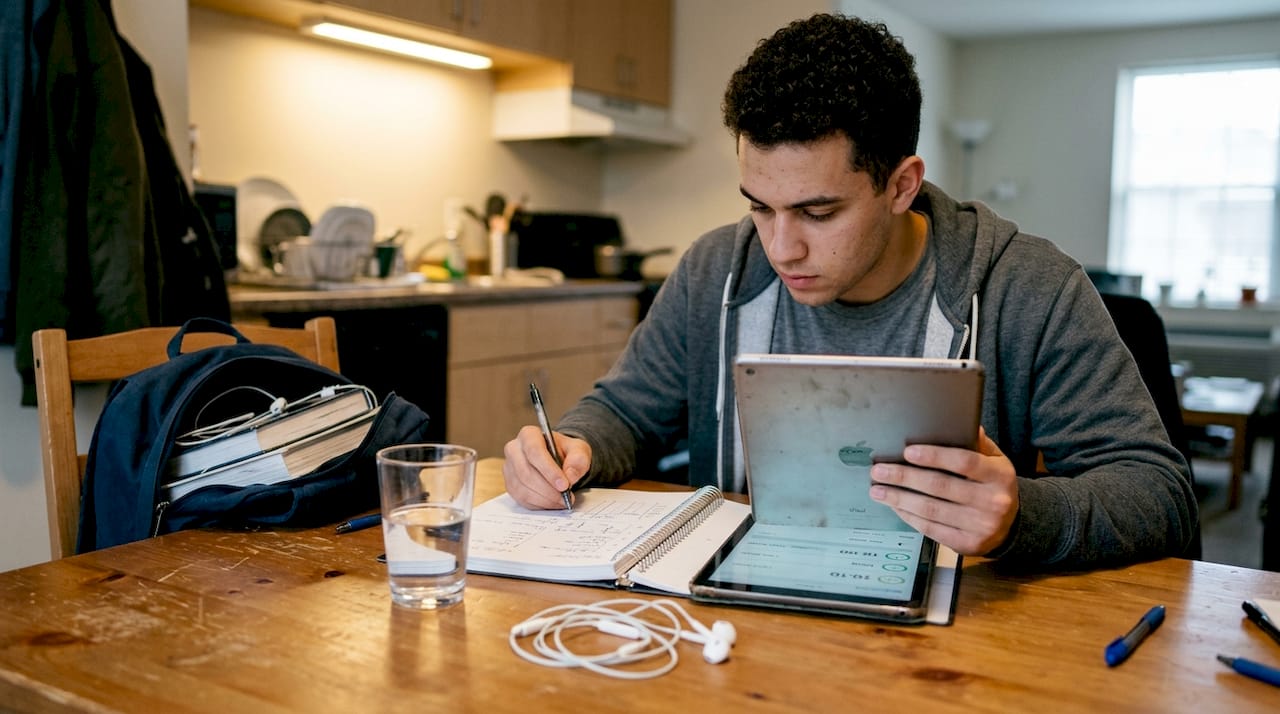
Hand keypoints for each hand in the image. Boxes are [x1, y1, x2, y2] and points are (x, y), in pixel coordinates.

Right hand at [502, 425, 592, 509]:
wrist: (557, 459)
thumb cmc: (565, 452)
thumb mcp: (579, 449)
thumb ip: (578, 459)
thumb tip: (570, 476)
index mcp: (529, 435)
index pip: (534, 451)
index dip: (549, 470)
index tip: (564, 485)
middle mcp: (514, 449)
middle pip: (526, 472)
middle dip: (548, 489)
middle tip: (566, 497)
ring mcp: (509, 468)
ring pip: (523, 488)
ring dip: (545, 499)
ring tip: (562, 501)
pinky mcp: (510, 485)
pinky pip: (521, 499)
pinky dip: (539, 504)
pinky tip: (552, 503)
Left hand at [868, 427, 1017, 555]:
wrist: (1010, 526)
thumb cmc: (993, 486)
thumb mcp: (995, 461)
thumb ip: (977, 443)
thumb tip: (956, 423)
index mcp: (1000, 475)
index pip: (964, 462)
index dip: (934, 456)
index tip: (907, 452)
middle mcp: (993, 502)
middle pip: (940, 486)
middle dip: (904, 477)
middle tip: (879, 471)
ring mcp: (980, 526)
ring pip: (931, 509)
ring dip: (899, 498)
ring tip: (878, 489)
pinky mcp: (967, 544)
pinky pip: (931, 528)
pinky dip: (909, 516)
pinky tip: (895, 505)